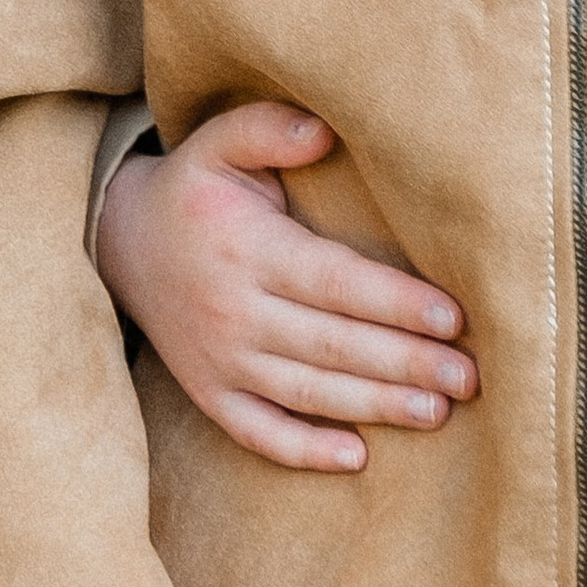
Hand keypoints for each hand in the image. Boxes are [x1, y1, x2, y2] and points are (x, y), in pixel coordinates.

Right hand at [96, 102, 476, 475]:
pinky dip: (304, 451)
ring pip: (308, 391)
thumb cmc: (194, 190)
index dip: (394, 301)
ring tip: (437, 411)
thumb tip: (324, 131)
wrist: (118, 245)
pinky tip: (358, 457)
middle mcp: (234, 311)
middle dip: (405, 362)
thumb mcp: (219, 143)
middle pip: (333, 344)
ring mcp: (220, 360)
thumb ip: (269, 128)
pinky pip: (259, 432)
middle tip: (468, 377)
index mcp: (248, 250)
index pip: (334, 282)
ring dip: (375, 406)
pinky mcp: (210, 394)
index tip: (452, 317)